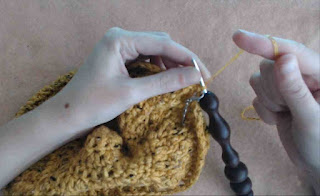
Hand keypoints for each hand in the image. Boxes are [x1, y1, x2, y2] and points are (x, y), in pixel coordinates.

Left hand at [0, 28, 209, 188]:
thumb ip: (165, 82)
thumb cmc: (93, 103)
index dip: (187, 58)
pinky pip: (145, 57)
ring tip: (185, 80)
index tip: (205, 74)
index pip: (163, 43)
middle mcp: (120, 37)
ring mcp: (119, 45)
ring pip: (154, 50)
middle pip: (160, 43)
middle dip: (180, 60)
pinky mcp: (119, 56)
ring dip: (171, 64)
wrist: (68, 115)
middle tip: (198, 78)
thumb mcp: (132, 92)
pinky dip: (159, 67)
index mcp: (120, 39)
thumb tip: (196, 76)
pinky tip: (167, 78)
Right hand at [233, 30, 319, 191]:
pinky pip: (255, 95)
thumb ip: (296, 89)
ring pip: (259, 80)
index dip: (263, 43)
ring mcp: (287, 86)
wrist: (315, 164)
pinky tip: (280, 119)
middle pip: (268, 67)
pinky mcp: (276, 98)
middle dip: (272, 90)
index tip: (237, 37)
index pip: (289, 52)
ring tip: (286, 115)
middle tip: (288, 109)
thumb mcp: (312, 119)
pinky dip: (264, 110)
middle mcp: (302, 75)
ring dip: (268, 101)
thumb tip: (283, 59)